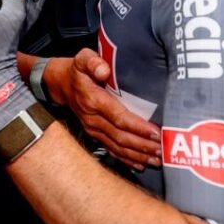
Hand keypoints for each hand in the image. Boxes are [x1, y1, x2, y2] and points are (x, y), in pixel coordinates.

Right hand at [45, 48, 161, 169]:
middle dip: (143, 145)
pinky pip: (112, 150)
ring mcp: (93, 129)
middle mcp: (93, 119)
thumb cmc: (76, 71)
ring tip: (157, 159)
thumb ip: (92, 61)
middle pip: (121, 137)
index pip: (119, 118)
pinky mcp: (95, 135)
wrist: (60, 85)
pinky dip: (127, 159)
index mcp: (93, 101)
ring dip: (138, 155)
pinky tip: (141, 164)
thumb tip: (104, 69)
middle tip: (163, 150)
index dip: (138, 127)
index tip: (156, 133)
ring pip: (118, 147)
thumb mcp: (82, 59)